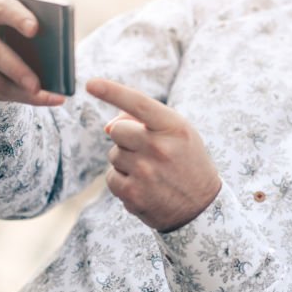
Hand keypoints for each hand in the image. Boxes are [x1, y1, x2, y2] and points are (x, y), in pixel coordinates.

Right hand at [0, 0, 66, 105]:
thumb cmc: (13, 19)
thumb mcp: (19, 3)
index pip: (1, 10)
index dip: (18, 18)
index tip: (35, 29)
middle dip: (17, 70)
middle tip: (37, 85)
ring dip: (18, 92)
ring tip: (44, 97)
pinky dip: (15, 99)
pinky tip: (37, 100)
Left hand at [87, 77, 221, 232]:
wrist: (201, 207)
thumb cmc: (186, 162)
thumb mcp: (178, 134)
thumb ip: (146, 121)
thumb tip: (108, 125)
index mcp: (174, 127)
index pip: (138, 103)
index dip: (112, 91)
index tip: (91, 83)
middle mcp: (159, 147)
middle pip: (117, 130)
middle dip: (126, 138)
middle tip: (149, 151)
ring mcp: (144, 172)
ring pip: (113, 154)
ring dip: (126, 161)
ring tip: (151, 171)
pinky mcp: (132, 194)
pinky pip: (111, 178)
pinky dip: (123, 181)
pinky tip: (143, 186)